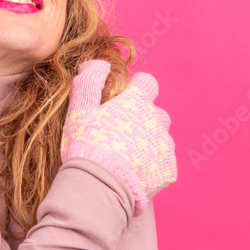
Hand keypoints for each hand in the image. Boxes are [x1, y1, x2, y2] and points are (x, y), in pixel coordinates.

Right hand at [60, 60, 176, 216]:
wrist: (100, 187)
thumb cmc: (87, 145)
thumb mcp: (80, 110)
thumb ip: (89, 81)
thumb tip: (98, 63)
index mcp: (138, 102)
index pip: (147, 82)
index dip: (135, 89)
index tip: (121, 101)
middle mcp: (157, 120)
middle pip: (155, 112)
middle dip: (141, 118)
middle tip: (118, 133)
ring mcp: (165, 146)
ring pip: (159, 137)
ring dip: (147, 142)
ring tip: (124, 157)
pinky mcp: (168, 170)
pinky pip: (162, 163)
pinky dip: (150, 165)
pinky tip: (132, 173)